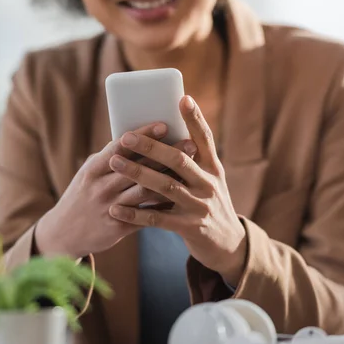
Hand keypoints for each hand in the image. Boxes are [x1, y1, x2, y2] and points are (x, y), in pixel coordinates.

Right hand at [35, 122, 194, 258]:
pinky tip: (182, 197)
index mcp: (93, 169)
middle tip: (190, 144)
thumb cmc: (81, 196)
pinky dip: (163, 206)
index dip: (143, 136)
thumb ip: (109, 159)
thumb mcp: (88, 174)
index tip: (164, 125)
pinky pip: (146, 216)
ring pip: (145, 191)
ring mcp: (109, 208)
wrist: (63, 233)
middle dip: (166, 155)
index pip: (120, 147)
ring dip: (170, 180)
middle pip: (139, 168)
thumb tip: (136, 138)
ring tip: (192, 170)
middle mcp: (101, 187)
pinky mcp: (117, 227)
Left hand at [108, 96, 246, 285]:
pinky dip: (135, 214)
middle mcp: (209, 183)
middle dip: (151, 147)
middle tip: (125, 136)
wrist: (228, 244)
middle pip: (179, 159)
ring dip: (137, 173)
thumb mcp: (207, 180)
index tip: (182, 98)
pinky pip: (157, 219)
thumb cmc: (208, 203)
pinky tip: (115, 209)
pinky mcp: (189, 228)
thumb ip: (189, 162)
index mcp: (213, 167)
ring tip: (114, 162)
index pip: (205, 138)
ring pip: (165, 186)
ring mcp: (200, 206)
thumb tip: (158, 136)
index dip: (195, 119)